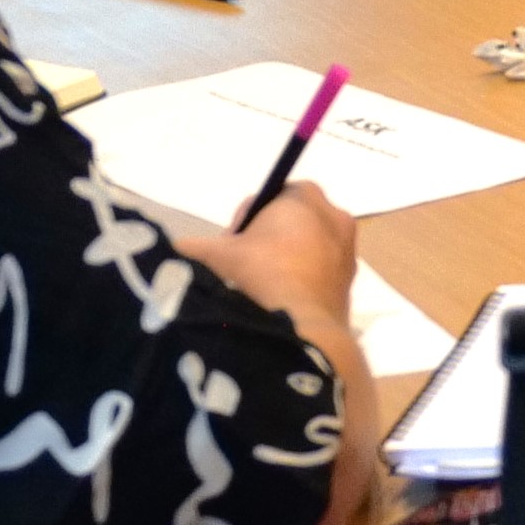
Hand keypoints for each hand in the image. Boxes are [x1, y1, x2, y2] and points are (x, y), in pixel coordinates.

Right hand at [196, 174, 361, 372]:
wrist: (303, 328)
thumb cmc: (261, 275)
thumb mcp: (217, 256)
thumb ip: (192, 247)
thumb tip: (174, 249)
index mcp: (305, 196)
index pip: (269, 197)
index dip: (245, 221)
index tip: (231, 246)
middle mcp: (334, 215)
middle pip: (290, 221)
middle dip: (267, 240)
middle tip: (243, 267)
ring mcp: (347, 250)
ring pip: (308, 248)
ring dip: (285, 261)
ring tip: (261, 288)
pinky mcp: (350, 281)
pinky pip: (320, 273)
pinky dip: (303, 281)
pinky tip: (282, 302)